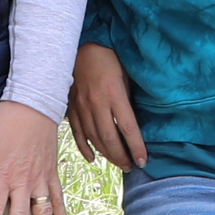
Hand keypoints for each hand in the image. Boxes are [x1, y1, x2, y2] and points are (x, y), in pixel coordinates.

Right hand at [67, 44, 145, 169]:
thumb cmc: (111, 60)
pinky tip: (93, 158)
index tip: (143, 161)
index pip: (127, 127)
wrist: (84, 48)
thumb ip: (128, 101)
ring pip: (94, 138)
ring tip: (118, 163)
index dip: (136, 147)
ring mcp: (82, 107)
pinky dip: (85, 148)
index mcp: (114, 94)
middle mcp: (97, 103)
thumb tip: (134, 125)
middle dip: (121, 156)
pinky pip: (78, 132)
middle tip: (130, 167)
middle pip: (109, 138)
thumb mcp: (126, 77)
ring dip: (106, 154)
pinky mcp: (72, 107)